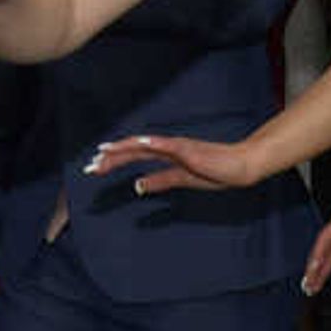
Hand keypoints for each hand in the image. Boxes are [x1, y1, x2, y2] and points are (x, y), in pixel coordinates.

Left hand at [92, 129, 262, 195]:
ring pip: (145, 146)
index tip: (95, 166)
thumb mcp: (181, 180)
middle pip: (133, 151)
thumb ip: (160, 181)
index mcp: (166, 155)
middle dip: (111, 158)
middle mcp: (168, 148)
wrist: (240, 166)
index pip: (134, 157)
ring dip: (124, 150)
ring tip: (104, 154)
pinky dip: (152, 144)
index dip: (114, 161)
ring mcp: (178, 147)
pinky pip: (168, 146)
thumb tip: (137, 186)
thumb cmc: (215, 172)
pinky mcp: (189, 150)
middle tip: (90, 165)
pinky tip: (138, 145)